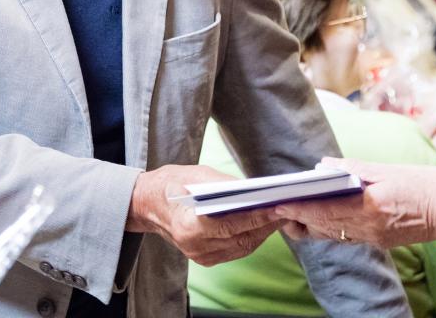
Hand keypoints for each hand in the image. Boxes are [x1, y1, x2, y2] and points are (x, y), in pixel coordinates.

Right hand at [126, 164, 280, 265]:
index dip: (259, 216)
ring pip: (242, 247)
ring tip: (280, 216)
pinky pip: (235, 250)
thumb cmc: (174, 184)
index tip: (279, 205)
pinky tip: (263, 225)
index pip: (234, 224)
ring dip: (263, 232)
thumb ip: (228, 185)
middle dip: (267, 224)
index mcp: (190, 225)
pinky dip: (252, 238)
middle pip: (242, 237)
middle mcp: (195, 245)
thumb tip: (257, 190)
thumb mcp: (200, 175)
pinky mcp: (204, 259)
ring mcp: (199, 256)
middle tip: (287, 209)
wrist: (148, 204)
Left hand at [272, 158, 435, 250]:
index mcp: (370, 207)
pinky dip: (332, 228)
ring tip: (294, 214)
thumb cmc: (426, 184)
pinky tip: (324, 219)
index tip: (279, 202)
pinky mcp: (380, 241)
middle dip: (299, 218)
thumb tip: (324, 164)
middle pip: (324, 226)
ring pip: (333, 235)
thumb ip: (355, 168)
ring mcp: (375, 238)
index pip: (325, 210)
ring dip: (313, 225)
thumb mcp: (390, 170)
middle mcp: (369, 228)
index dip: (299, 207)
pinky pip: (348, 237)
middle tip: (278, 207)